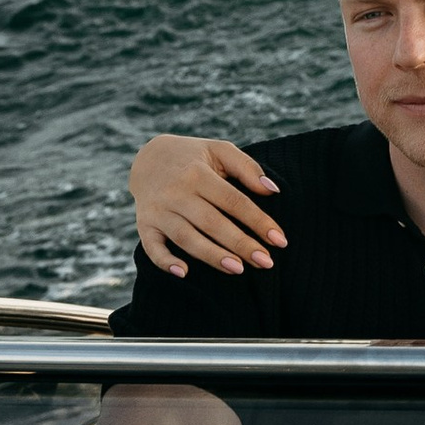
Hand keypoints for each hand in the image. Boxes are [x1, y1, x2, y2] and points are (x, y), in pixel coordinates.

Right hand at [132, 133, 285, 276]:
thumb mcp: (220, 151)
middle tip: (266, 262)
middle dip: (241, 244)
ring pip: (186, 238)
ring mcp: (158, 211)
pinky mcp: (145, 225)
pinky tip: (184, 273)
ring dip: (212, 255)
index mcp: (198, 174)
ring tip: (238, 269)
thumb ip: (247, 168)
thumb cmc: (195, 158)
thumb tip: (272, 190)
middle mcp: (176, 193)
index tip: (280, 240)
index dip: (258, 221)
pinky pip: (151, 247)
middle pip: (212, 223)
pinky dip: (164, 262)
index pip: (234, 201)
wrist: (148, 158)